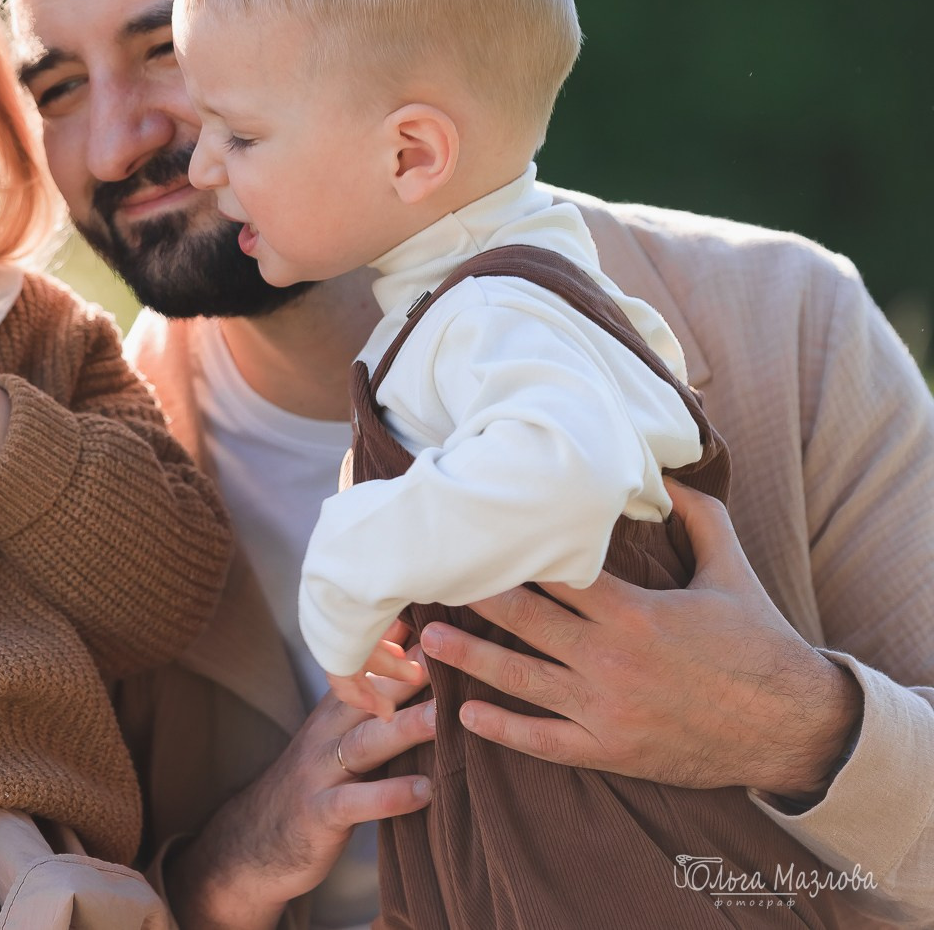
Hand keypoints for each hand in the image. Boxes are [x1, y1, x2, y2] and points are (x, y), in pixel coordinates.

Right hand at [169, 628, 435, 929]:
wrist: (254, 839)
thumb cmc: (317, 777)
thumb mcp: (343, 729)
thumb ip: (379, 694)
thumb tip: (422, 646)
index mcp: (340, 706)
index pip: (372, 662)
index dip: (406, 638)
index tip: (447, 612)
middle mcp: (329, 729)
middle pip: (372, 691)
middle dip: (413, 669)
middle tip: (455, 650)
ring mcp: (321, 769)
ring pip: (366, 741)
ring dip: (407, 726)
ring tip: (446, 716)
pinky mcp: (319, 812)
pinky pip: (354, 802)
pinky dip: (388, 796)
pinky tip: (424, 791)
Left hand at [421, 480, 861, 799]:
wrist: (793, 727)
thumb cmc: (760, 645)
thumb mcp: (732, 571)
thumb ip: (700, 516)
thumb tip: (668, 470)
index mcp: (636, 611)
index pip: (558, 575)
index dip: (512, 555)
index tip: (472, 535)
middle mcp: (612, 658)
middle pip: (526, 621)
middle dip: (474, 600)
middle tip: (426, 581)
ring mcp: (607, 708)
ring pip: (523, 680)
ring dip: (471, 660)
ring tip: (426, 642)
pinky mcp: (611, 749)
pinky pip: (545, 741)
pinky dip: (504, 730)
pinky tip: (466, 716)